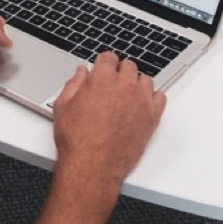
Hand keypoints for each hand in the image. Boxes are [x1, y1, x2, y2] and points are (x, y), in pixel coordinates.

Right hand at [53, 51, 165, 185]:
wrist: (93, 166)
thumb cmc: (77, 139)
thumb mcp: (62, 106)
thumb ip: (73, 84)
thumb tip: (81, 73)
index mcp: (102, 79)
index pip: (109, 57)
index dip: (103, 62)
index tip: (102, 68)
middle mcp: (124, 86)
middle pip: (129, 65)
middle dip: (119, 71)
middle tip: (111, 83)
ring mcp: (141, 101)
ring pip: (145, 79)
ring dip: (136, 83)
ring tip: (126, 95)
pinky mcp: (152, 118)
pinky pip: (160, 97)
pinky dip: (152, 98)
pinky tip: (141, 104)